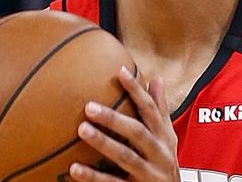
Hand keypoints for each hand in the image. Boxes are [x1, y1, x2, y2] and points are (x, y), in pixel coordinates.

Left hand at [70, 67, 179, 181]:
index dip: (136, 90)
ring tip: (82, 130)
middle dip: (114, 119)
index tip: (120, 71)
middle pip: (137, 132)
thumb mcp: (167, 136)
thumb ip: (160, 110)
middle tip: (89, 106)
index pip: (150, 109)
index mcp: (163, 136)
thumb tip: (156, 78)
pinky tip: (74, 168)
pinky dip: (93, 177)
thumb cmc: (165, 162)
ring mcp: (148, 173)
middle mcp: (159, 153)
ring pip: (125, 157)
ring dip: (103, 143)